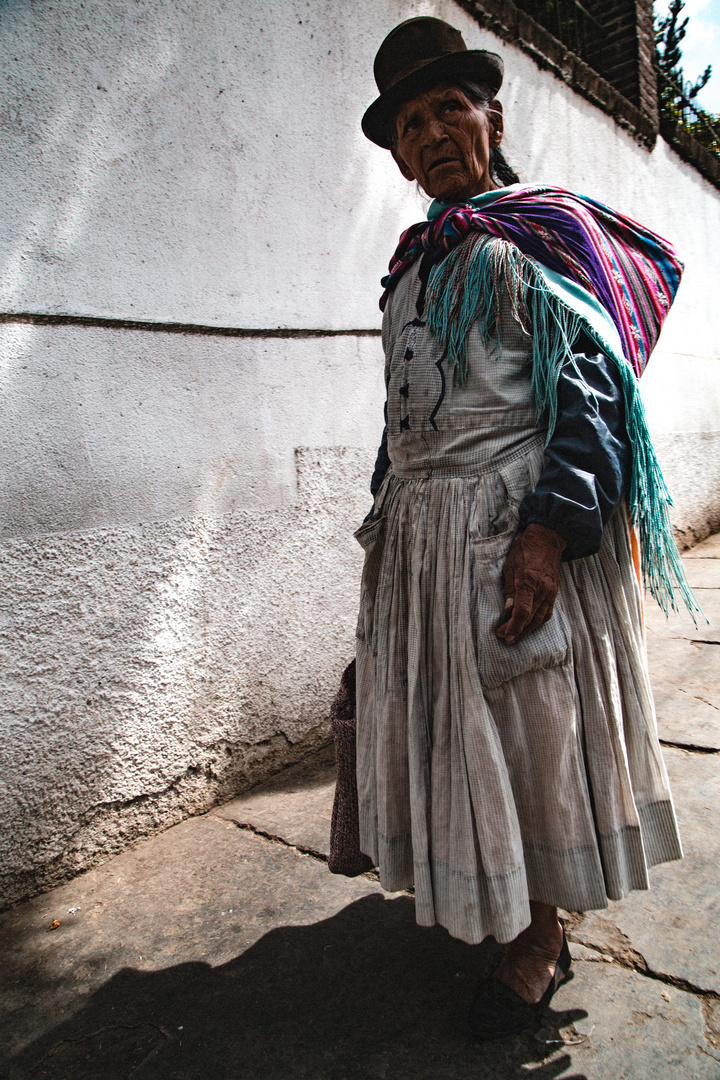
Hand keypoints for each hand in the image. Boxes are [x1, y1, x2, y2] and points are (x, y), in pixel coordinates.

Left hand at [496, 524, 565, 645]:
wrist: (547, 540)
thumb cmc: (524, 550)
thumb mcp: (509, 566)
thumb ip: (509, 589)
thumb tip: (508, 609)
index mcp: (529, 582)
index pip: (523, 611)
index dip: (513, 626)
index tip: (504, 634)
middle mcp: (542, 590)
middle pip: (531, 619)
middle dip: (517, 632)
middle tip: (505, 639)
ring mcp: (550, 592)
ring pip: (540, 619)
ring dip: (527, 631)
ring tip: (515, 637)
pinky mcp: (554, 593)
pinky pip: (546, 613)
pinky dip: (537, 623)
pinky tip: (529, 627)